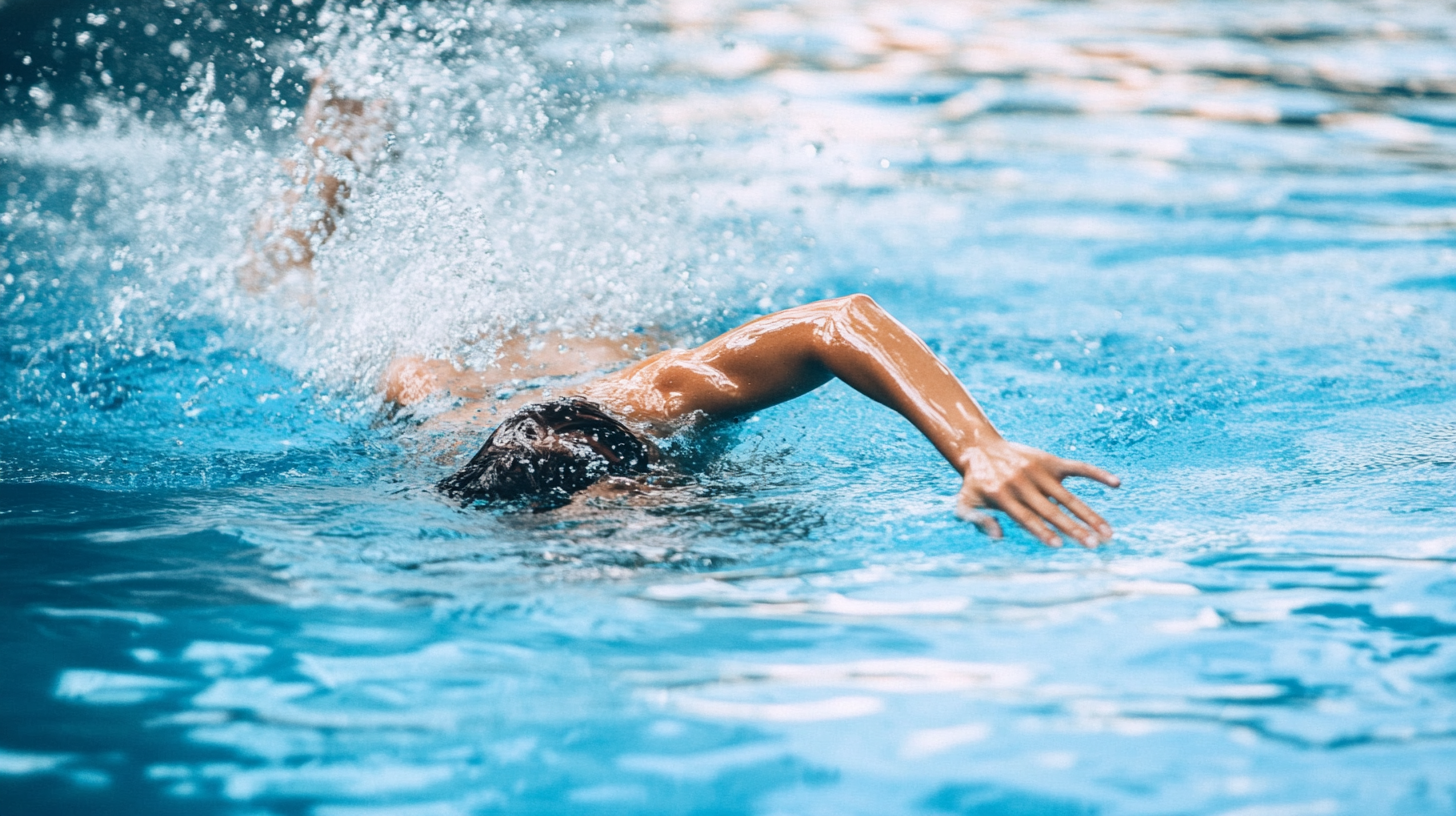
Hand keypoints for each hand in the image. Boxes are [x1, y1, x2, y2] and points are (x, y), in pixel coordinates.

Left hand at [954, 441, 1119, 547]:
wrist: (980, 449)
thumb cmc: (974, 485)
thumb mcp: (964, 504)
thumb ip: (976, 521)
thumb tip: (998, 536)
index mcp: (1003, 496)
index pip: (1026, 517)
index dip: (1042, 531)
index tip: (1060, 545)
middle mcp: (1023, 484)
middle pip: (1052, 510)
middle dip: (1073, 528)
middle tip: (1094, 545)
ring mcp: (1038, 471)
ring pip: (1069, 496)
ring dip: (1089, 514)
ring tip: (1108, 532)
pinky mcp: (1050, 461)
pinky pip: (1077, 468)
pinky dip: (1096, 473)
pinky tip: (1116, 484)